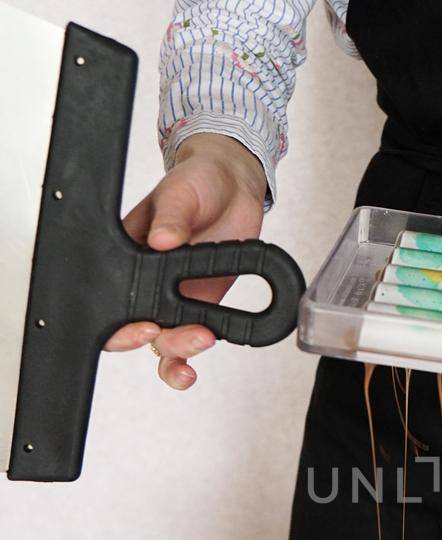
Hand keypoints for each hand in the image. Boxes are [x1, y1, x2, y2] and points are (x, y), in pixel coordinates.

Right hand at [105, 134, 267, 389]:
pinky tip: (201, 357)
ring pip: (165, 339)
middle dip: (156, 340)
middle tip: (180, 334)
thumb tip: (162, 240)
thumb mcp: (180, 192)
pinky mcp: (202, 303)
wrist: (233, 184)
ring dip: (179, 350)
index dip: (121, 324)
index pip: (110, 299)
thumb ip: (172, 217)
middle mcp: (147, 282)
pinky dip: (194, 352)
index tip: (145, 325)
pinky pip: (193, 336)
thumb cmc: (197, 182)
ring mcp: (174, 296)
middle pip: (138, 328)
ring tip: (201, 341)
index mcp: (128, 255)